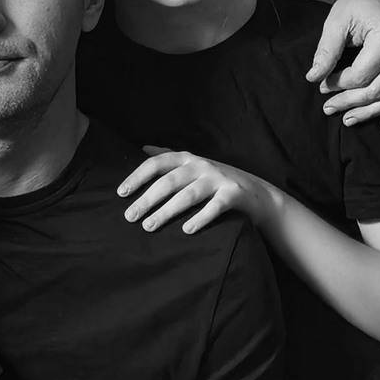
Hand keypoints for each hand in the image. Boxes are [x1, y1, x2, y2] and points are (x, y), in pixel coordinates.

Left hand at [118, 148, 267, 235]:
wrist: (257, 193)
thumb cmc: (216, 180)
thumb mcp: (193, 164)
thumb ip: (169, 156)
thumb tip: (143, 148)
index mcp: (187, 159)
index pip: (157, 164)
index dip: (138, 177)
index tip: (121, 193)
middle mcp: (201, 165)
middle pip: (169, 182)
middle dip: (147, 200)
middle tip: (130, 217)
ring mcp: (218, 179)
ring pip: (188, 195)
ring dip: (167, 211)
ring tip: (149, 226)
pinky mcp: (234, 194)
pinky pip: (215, 207)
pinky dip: (200, 218)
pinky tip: (186, 230)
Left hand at [306, 0, 379, 133]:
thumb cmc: (357, 4)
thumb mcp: (336, 20)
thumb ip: (326, 50)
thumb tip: (313, 76)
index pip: (361, 74)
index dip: (338, 85)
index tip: (321, 86)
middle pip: (378, 89)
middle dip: (351, 103)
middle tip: (328, 109)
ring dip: (371, 112)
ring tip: (348, 120)